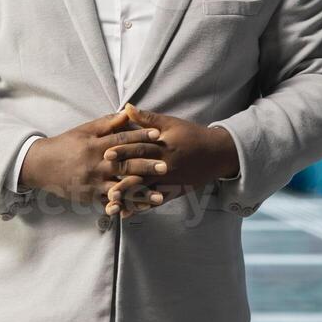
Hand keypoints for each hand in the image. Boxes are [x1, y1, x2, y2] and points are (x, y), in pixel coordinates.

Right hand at [19, 110, 165, 208]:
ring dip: (141, 193)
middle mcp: (96, 164)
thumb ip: (107, 123)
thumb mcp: (84, 130)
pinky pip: (109, 203)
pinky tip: (138, 211)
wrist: (41, 165)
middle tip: (165, 167)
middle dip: (146, 166)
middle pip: (125, 164)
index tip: (158, 134)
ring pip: (120, 188)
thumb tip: (127, 112)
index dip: (140, 136)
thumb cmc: (65, 144)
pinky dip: (124, 207)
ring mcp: (93, 182)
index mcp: (95, 145)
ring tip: (159, 197)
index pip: (122, 139)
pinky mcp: (90, 196)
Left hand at [102, 103, 238, 218]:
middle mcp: (165, 166)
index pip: (141, 149)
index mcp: (163, 147)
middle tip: (104, 183)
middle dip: (122, 178)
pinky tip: (127, 213)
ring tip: (111, 203)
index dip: (123, 150)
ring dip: (128, 198)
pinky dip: (140, 207)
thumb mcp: (170, 123)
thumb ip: (147, 118)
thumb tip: (127, 107)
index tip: (106, 153)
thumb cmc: (191, 135)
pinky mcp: (173, 191)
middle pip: (141, 173)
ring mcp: (169, 181)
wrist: (216, 153)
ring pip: (145, 191)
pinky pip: (155, 202)